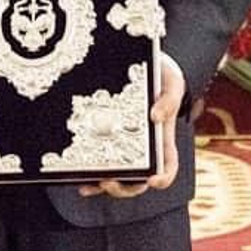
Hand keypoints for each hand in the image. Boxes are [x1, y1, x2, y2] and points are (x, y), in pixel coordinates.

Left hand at [78, 56, 183, 198]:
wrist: (137, 62)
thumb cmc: (160, 74)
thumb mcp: (171, 81)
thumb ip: (170, 98)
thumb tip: (156, 117)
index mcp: (162, 141)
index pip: (168, 167)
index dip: (163, 178)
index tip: (153, 178)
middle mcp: (144, 150)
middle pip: (138, 182)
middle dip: (125, 188)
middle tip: (110, 182)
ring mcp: (124, 148)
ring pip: (117, 178)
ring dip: (104, 186)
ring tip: (91, 184)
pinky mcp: (105, 141)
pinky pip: (99, 165)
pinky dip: (90, 176)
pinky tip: (79, 179)